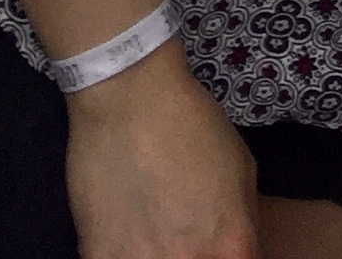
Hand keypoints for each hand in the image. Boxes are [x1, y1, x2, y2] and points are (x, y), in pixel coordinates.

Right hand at [63, 47, 257, 258]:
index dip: (228, 255)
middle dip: (193, 254)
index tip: (216, 244)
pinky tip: (121, 233)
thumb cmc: (191, 123)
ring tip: (149, 228)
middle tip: (180, 228)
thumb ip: (243, 220)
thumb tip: (236, 249)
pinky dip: (119, 254)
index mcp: (230, 244)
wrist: (130, 97)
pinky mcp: (98, 258)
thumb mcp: (242, 166)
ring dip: (152, 254)